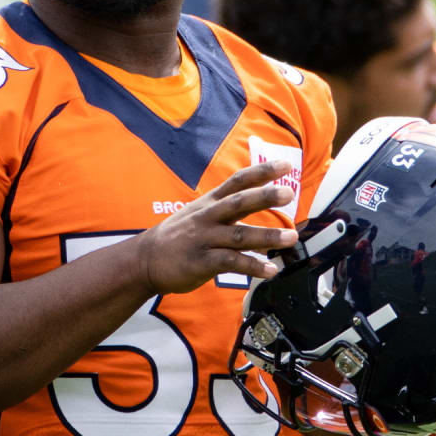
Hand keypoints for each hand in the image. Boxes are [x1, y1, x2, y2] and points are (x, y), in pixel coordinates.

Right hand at [135, 160, 297, 294]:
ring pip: (238, 235)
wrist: (144, 259)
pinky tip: (269, 270)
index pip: (237, 182)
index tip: (284, 165)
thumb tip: (263, 217)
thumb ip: (229, 212)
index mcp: (209, 203)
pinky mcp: (201, 262)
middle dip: (265, 197)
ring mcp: (204, 239)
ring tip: (291, 237)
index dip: (261, 172)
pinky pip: (230, 263)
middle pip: (239, 202)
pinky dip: (252, 266)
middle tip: (289, 193)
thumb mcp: (199, 214)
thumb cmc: (177, 237)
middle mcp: (208, 217)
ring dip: (267, 236)